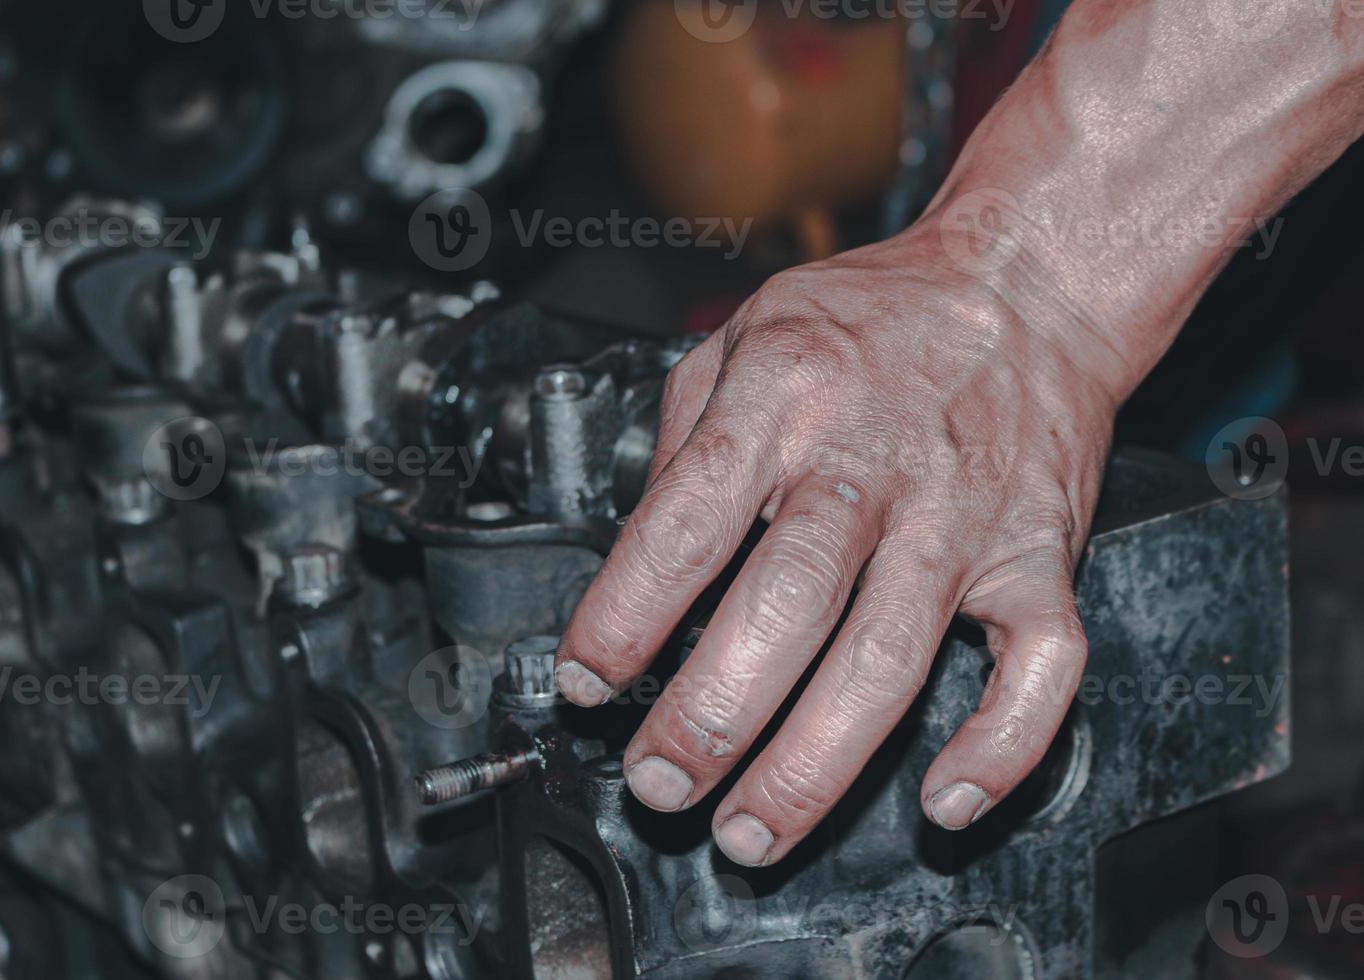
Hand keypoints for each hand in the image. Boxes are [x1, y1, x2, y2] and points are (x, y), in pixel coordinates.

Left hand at [553, 227, 1122, 866]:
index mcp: (787, 395)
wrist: (1026, 287)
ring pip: (891, 656)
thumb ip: (682, 439)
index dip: (624, 614)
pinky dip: (1000, 746)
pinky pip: (1039, 667)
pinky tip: (944, 801)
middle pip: (787, 602)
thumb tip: (633, 557)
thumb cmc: (873, 320)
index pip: (687, 521)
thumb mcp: (745, 334)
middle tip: (657, 781)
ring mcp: (965, 514)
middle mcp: (876, 459)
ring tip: (749, 830)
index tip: (584, 681)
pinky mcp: (1042, 555)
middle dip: (712, 713)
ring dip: (814, 762)